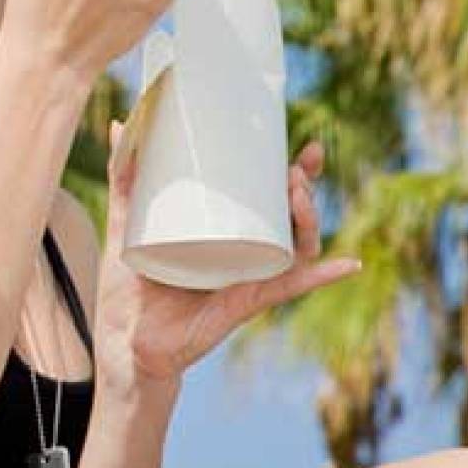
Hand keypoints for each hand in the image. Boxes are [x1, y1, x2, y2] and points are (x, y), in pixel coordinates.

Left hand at [94, 126, 360, 393]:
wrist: (124, 342)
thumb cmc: (129, 287)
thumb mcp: (124, 222)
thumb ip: (123, 178)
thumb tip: (119, 124)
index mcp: (225, 233)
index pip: (268, 197)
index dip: (294, 172)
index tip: (304, 146)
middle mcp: (245, 253)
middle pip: (291, 217)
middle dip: (304, 188)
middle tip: (295, 169)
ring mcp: (250, 277)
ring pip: (297, 246)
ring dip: (309, 219)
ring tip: (297, 195)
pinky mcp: (246, 301)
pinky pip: (290, 287)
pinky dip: (322, 276)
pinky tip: (348, 264)